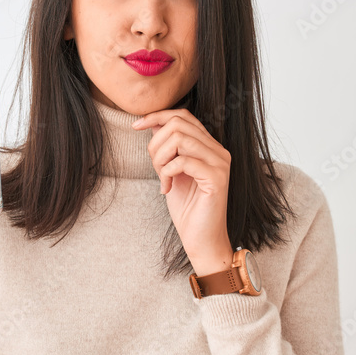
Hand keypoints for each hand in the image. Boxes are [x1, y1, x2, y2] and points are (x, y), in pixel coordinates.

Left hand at [132, 108, 233, 271]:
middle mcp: (218, 151)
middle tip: (154, 167)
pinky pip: (183, 161)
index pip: (183, 116)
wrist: (201, 239)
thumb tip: (153, 123)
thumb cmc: (187, 208)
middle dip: (155, 143)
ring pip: (179, 139)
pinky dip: (167, 172)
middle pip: (178, 123)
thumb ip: (167, 147)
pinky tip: (166, 188)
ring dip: (160, 158)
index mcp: (209, 146)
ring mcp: (220, 163)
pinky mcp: (217, 178)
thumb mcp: (171, 171)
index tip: (135, 126)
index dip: (157, 116)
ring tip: (161, 177)